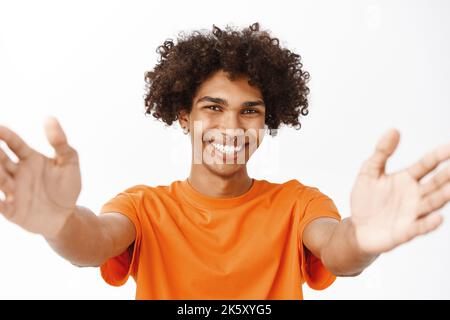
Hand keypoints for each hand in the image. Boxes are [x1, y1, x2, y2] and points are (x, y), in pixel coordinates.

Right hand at [0, 117, 80, 237]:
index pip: (14, 144)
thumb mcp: (69, 163)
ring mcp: (12, 190)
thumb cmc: (67, 187)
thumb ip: (60, 143)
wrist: (66, 215)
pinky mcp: (10, 209)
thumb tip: (50, 118)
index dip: (5, 136)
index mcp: (29, 158)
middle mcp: (17, 172)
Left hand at [350, 129, 449, 255]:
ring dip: (444, 196)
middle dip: (448, 175)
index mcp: (407, 178)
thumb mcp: (369, 172)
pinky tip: (439, 218)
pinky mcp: (405, 231)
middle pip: (436, 183)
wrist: (357, 228)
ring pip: (432, 203)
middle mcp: (414, 195)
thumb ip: (381, 153)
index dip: (438, 156)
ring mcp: (412, 213)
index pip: (427, 164)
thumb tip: (393, 130)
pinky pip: (420, 227)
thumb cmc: (365, 200)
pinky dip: (429, 223)